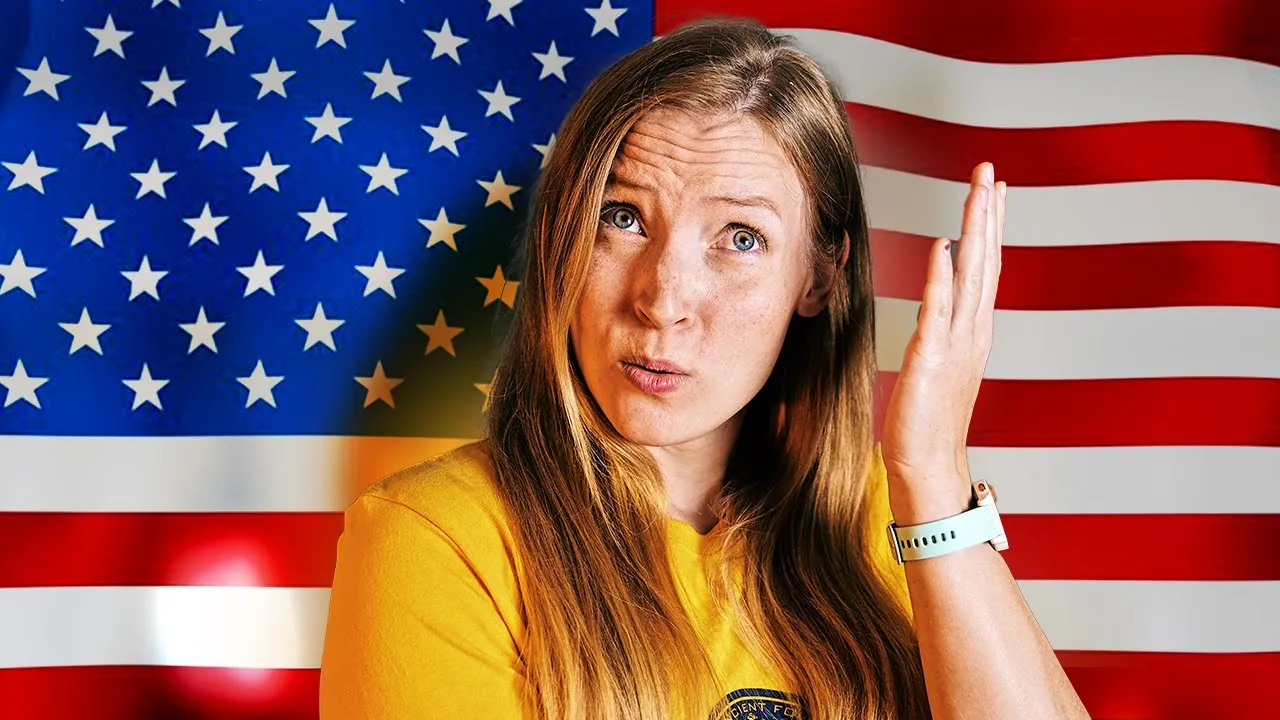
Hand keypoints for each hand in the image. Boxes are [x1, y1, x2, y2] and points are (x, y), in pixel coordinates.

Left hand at [880, 162, 1004, 523]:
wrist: (928, 466)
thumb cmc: (928, 419)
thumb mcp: (937, 361)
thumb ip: (941, 322)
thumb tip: (940, 284)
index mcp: (974, 331)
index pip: (985, 267)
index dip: (989, 226)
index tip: (994, 189)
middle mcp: (973, 332)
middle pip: (986, 261)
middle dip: (988, 213)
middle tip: (991, 171)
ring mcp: (957, 344)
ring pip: (971, 275)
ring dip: (975, 231)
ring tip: (979, 191)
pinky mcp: (933, 358)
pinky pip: (940, 310)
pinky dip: (943, 277)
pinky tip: (946, 246)